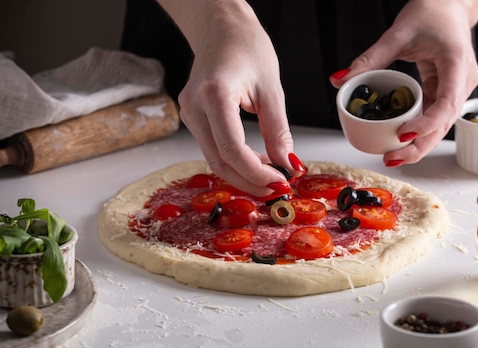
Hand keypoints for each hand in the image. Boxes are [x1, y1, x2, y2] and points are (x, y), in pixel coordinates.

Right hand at [159, 0, 302, 195]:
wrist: (221, 28)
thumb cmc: (246, 47)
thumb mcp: (272, 89)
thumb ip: (278, 131)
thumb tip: (287, 165)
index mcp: (214, 94)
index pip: (232, 149)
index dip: (256, 172)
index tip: (280, 182)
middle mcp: (194, 106)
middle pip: (220, 161)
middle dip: (249, 181)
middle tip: (276, 189)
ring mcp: (189, 113)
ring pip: (214, 159)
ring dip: (242, 174)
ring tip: (270, 178)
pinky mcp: (192, 117)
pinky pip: (212, 148)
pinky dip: (234, 161)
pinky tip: (255, 163)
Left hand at [330, 0, 477, 166]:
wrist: (449, 4)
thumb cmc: (432, 12)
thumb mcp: (397, 34)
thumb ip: (369, 59)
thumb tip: (340, 79)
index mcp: (456, 63)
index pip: (447, 103)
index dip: (426, 124)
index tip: (404, 134)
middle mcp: (462, 81)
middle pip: (444, 124)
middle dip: (419, 145)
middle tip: (392, 158)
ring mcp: (457, 88)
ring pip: (441, 125)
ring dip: (419, 143)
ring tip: (393, 157)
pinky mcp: (448, 92)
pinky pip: (434, 117)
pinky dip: (419, 131)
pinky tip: (400, 143)